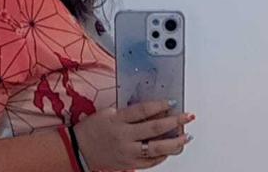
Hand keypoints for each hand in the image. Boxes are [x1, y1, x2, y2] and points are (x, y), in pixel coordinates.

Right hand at [73, 99, 194, 170]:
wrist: (80, 150)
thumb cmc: (93, 128)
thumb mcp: (108, 112)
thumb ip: (129, 111)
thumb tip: (153, 109)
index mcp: (118, 119)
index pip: (143, 111)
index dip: (159, 106)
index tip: (172, 102)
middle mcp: (124, 137)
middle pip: (154, 129)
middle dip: (175, 122)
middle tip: (188, 117)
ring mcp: (128, 152)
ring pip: (156, 149)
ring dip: (175, 143)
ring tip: (186, 137)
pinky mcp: (129, 164)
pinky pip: (151, 162)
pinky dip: (163, 156)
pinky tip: (171, 150)